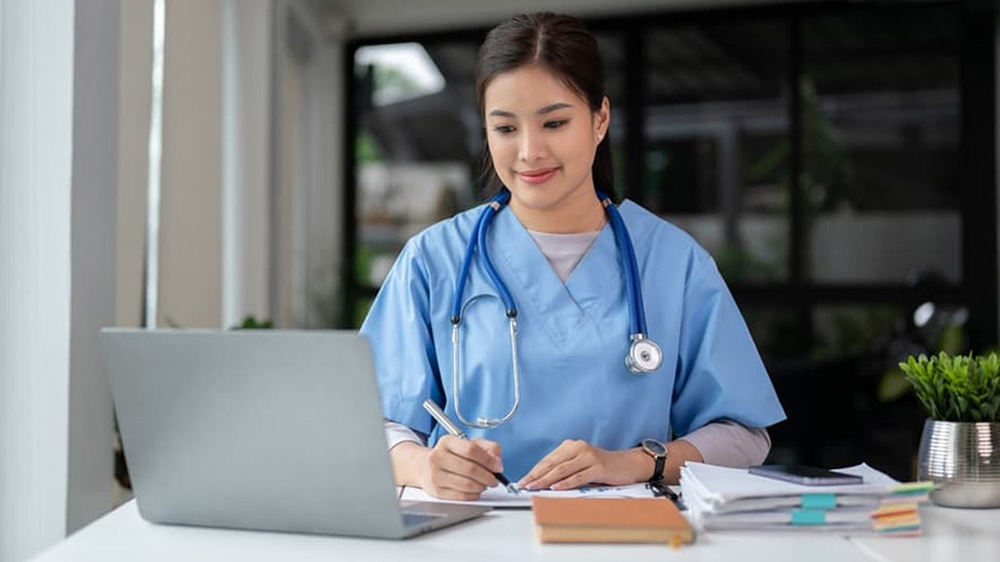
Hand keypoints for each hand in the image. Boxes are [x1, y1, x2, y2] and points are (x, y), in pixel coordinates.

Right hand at [416, 435, 503, 500]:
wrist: (425, 466)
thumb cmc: (450, 455)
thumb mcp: (468, 444)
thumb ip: (487, 447)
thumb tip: (497, 460)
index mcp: (446, 442)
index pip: (471, 449)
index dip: (488, 460)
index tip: (498, 467)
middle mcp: (437, 456)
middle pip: (470, 469)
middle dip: (488, 476)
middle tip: (494, 479)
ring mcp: (435, 474)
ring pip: (467, 484)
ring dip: (481, 486)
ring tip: (485, 485)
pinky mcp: (436, 491)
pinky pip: (461, 496)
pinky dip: (473, 495)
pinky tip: (476, 491)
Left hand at [518, 439, 646, 490]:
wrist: (626, 464)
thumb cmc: (600, 466)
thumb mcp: (579, 463)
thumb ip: (564, 468)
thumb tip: (541, 481)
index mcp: (571, 446)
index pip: (548, 459)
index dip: (534, 470)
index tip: (523, 480)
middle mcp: (578, 448)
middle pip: (552, 463)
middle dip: (536, 476)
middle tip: (524, 485)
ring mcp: (589, 456)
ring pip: (562, 469)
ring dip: (546, 480)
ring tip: (535, 487)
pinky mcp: (598, 467)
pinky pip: (578, 476)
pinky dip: (565, 483)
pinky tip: (555, 488)